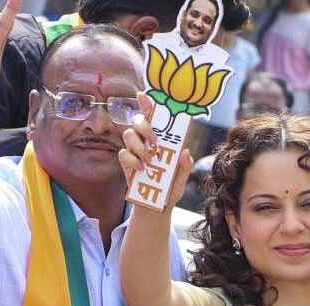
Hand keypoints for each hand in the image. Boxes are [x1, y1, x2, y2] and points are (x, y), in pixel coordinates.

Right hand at [119, 93, 192, 210]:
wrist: (155, 207)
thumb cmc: (170, 189)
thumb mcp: (181, 179)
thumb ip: (185, 167)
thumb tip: (186, 152)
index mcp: (161, 140)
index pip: (154, 117)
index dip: (147, 103)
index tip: (143, 95)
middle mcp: (146, 141)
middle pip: (138, 121)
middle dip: (145, 126)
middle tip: (155, 141)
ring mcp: (134, 151)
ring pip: (128, 135)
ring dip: (139, 146)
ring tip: (149, 161)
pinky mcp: (125, 163)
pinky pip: (123, 154)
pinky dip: (132, 161)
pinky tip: (141, 170)